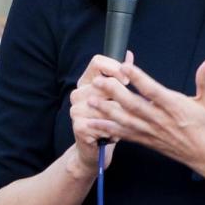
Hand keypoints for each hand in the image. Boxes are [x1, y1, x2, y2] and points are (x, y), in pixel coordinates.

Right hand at [68, 51, 132, 176]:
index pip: (97, 62)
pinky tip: (115, 133)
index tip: (127, 79)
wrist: (95, 149)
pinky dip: (114, 129)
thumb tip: (129, 55)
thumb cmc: (109, 118)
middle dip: (120, 94)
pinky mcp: (79, 126)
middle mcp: (78, 93)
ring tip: (124, 121)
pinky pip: (103, 122)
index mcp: (86, 81)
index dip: (114, 67)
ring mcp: (76, 109)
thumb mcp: (115, 95)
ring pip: (105, 103)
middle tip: (128, 106)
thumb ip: (120, 74)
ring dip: (119, 114)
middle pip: (103, 82)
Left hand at [88, 57, 204, 171]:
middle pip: (133, 105)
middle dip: (114, 92)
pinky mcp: (148, 141)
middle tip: (98, 81)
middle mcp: (160, 120)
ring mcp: (152, 132)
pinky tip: (94, 124)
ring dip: (106, 111)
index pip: (152, 90)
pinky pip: (125, 135)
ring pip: (125, 120)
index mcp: (175, 107)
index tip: (124, 66)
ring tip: (90, 100)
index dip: (138, 78)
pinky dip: (108, 130)